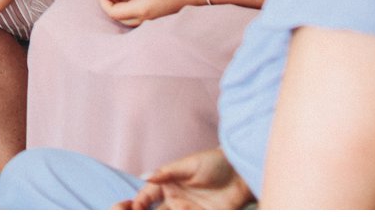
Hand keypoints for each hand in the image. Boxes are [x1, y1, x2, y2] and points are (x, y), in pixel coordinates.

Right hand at [116, 148, 251, 209]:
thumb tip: (144, 177)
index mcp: (168, 184)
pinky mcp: (203, 216)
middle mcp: (175, 199)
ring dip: (163, 215)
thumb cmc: (214, 163)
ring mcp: (188, 210)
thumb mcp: (188, 165)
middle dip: (146, 214)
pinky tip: (183, 212)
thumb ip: (166, 173)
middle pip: (156, 211)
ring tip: (168, 212)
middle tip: (141, 214)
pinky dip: (183, 216)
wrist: (241, 174)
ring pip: (170, 216)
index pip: (147, 195)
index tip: (133, 208)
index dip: (138, 202)